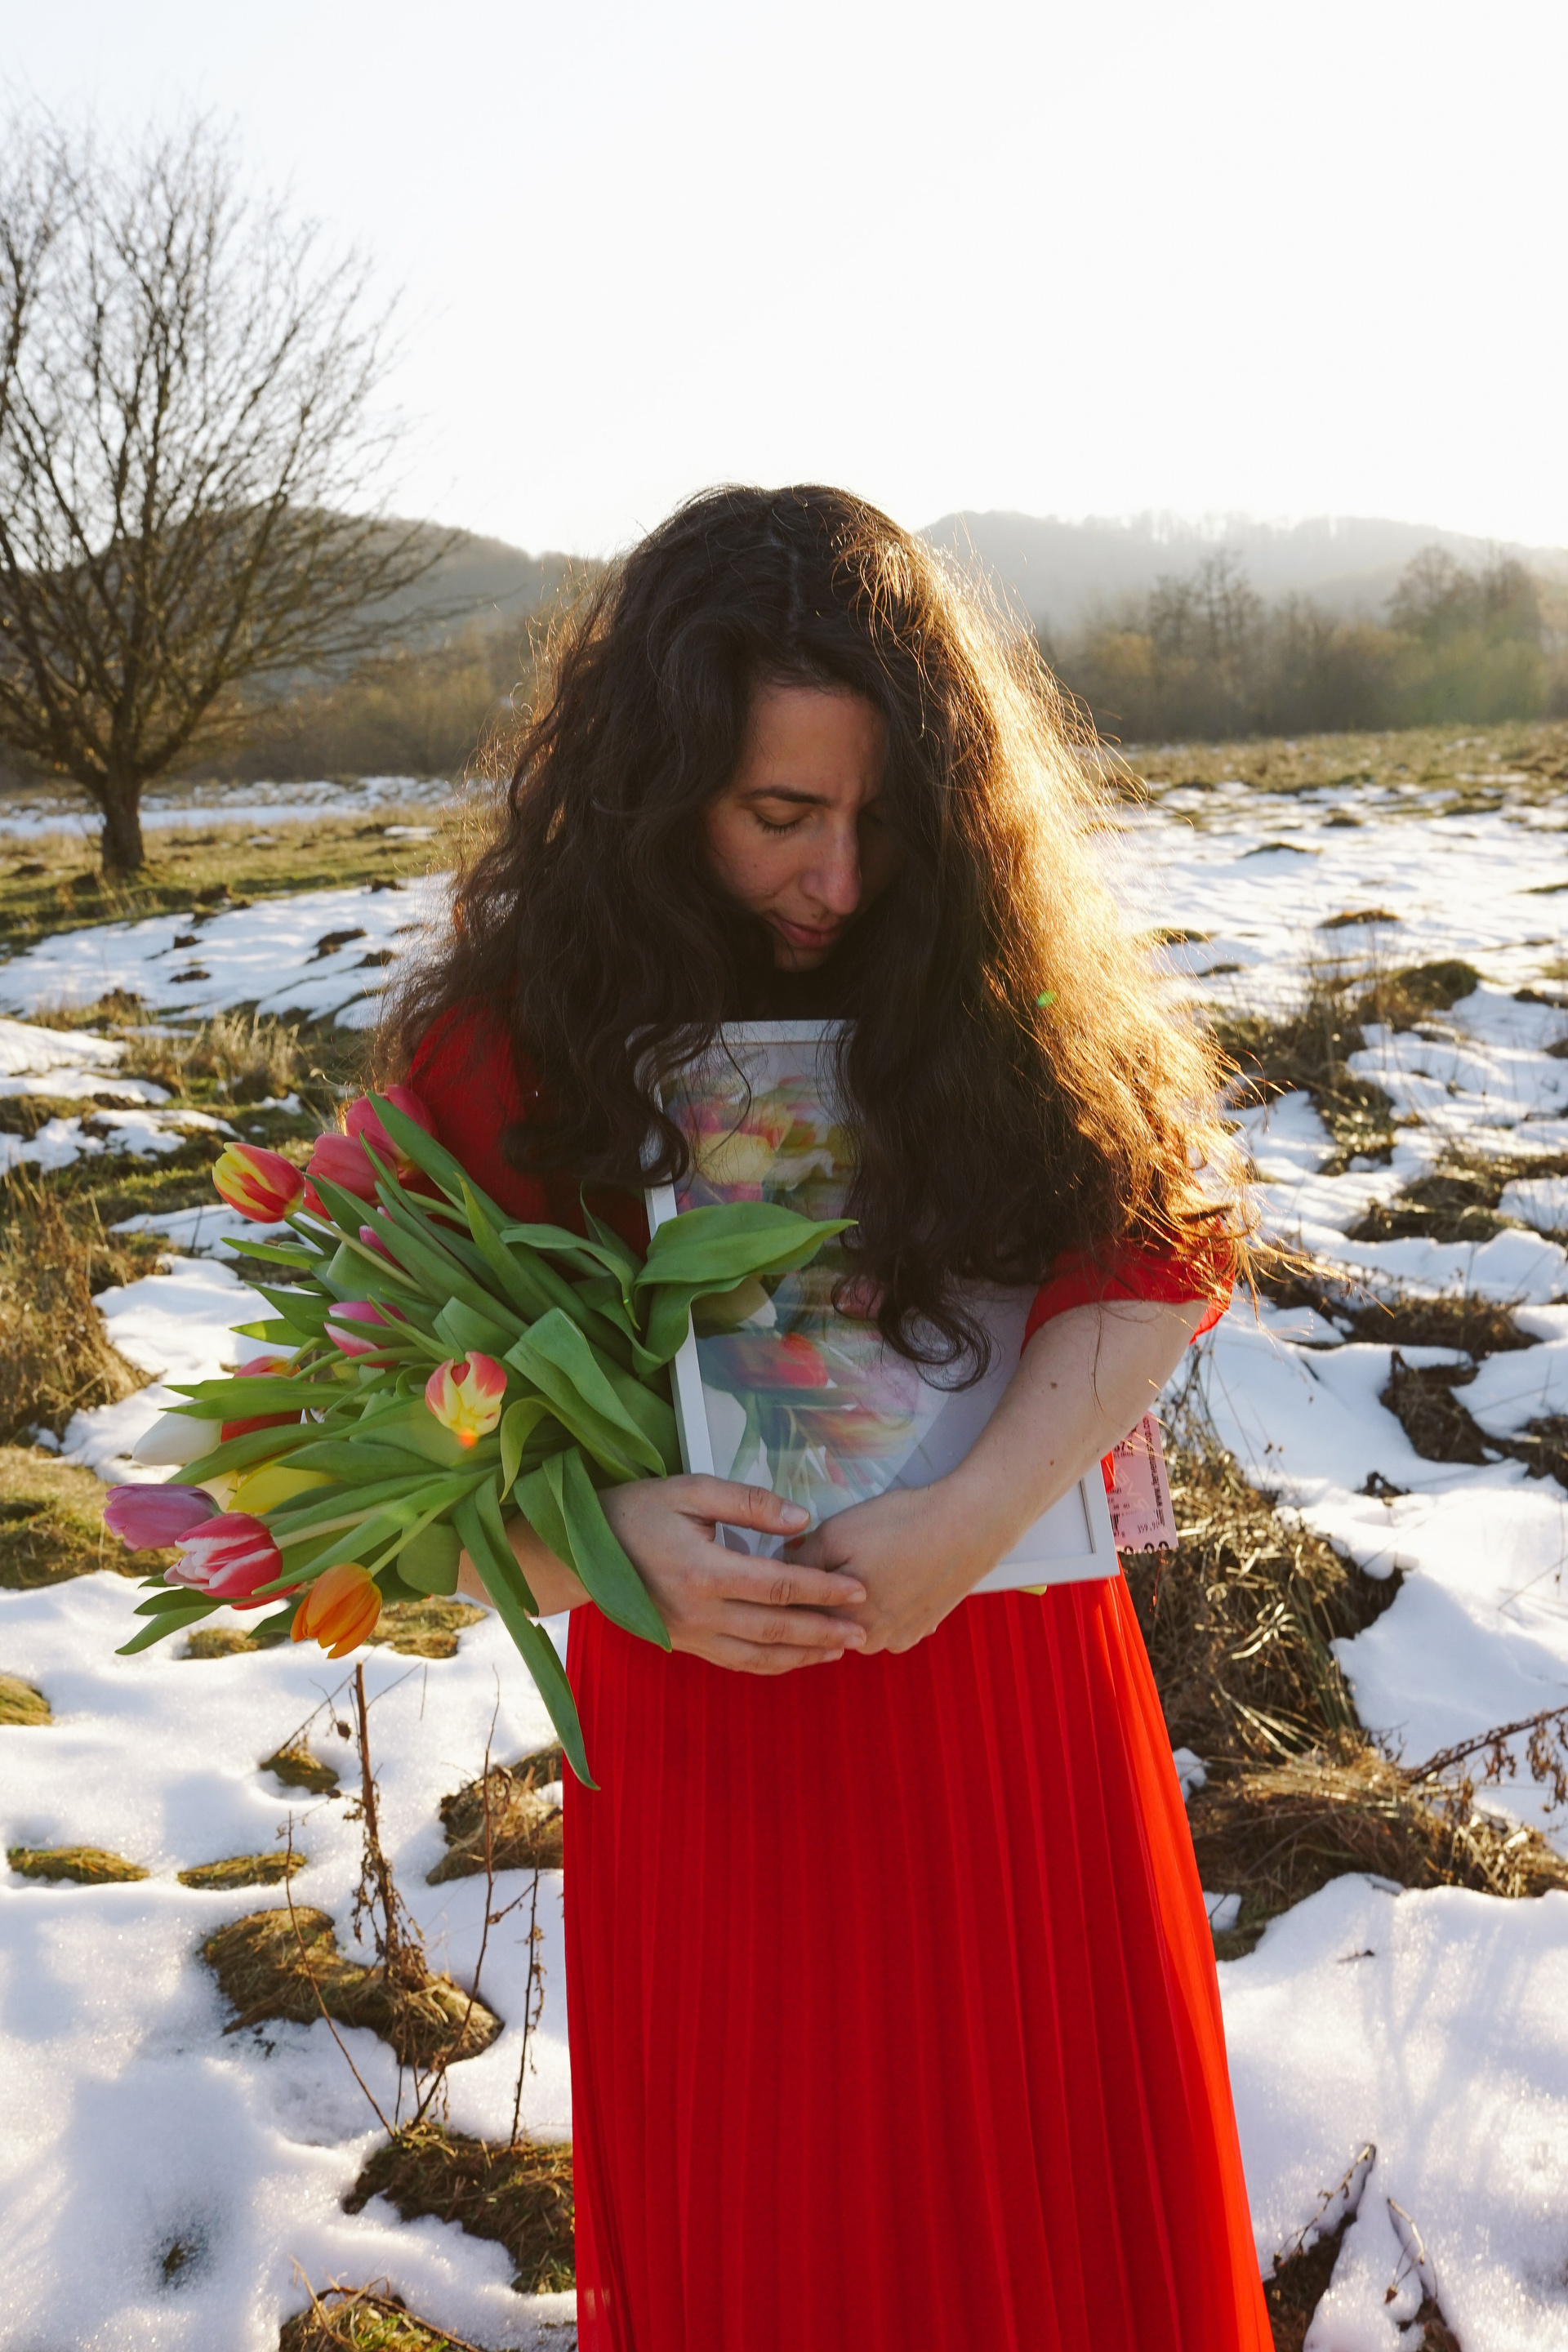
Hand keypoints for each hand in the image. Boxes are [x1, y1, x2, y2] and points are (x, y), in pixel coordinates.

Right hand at [600, 1475, 868, 1674]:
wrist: (583, 1550)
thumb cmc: (639, 1511)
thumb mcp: (692, 1490)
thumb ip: (749, 1503)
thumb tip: (802, 1519)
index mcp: (705, 1571)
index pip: (778, 1586)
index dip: (822, 1589)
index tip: (858, 1590)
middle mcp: (700, 1612)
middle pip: (775, 1628)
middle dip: (823, 1631)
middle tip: (862, 1630)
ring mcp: (690, 1635)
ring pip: (758, 1656)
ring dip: (803, 1655)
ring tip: (839, 1651)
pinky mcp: (684, 1645)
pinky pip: (735, 1663)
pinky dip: (770, 1664)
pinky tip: (794, 1659)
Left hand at [783, 1481, 980, 1655]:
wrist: (970, 1525)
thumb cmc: (900, 1525)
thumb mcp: (837, 1533)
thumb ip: (801, 1561)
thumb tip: (778, 1573)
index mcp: (839, 1621)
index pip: (796, 1611)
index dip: (788, 1584)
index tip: (788, 1564)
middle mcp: (868, 1642)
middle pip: (827, 1620)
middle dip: (821, 1594)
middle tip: (838, 1555)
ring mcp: (899, 1639)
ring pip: (858, 1622)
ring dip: (854, 1602)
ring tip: (869, 1562)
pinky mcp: (922, 1630)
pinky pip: (888, 1621)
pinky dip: (884, 1603)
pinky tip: (893, 1575)